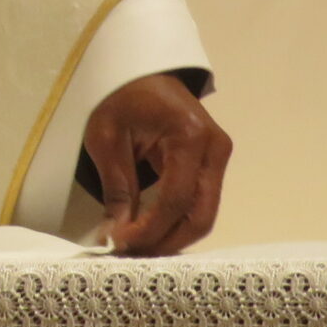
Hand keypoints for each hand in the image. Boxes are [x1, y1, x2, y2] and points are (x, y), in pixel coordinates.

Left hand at [83, 73, 229, 256]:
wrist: (139, 70)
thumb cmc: (120, 96)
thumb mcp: (107, 138)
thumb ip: (117, 188)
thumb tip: (117, 235)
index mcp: (190, 136)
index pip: (175, 200)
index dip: (149, 230)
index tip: (119, 244)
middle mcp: (215, 149)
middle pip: (201, 216)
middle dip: (166, 242)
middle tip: (131, 255)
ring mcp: (219, 157)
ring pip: (205, 215)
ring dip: (172, 237)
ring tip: (137, 248)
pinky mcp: (213, 164)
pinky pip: (200, 203)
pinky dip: (177, 222)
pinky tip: (151, 232)